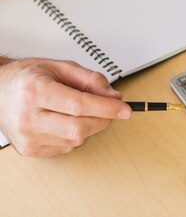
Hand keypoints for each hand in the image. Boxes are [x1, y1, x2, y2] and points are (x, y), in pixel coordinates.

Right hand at [0, 58, 130, 156]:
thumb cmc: (28, 78)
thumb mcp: (61, 67)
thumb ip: (91, 80)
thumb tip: (114, 96)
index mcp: (35, 91)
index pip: (79, 105)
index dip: (107, 108)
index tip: (124, 109)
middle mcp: (28, 116)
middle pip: (80, 127)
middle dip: (104, 119)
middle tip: (112, 109)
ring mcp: (27, 137)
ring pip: (76, 139)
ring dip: (91, 127)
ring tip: (84, 111)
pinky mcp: (29, 150)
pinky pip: (67, 147)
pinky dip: (77, 135)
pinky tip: (68, 121)